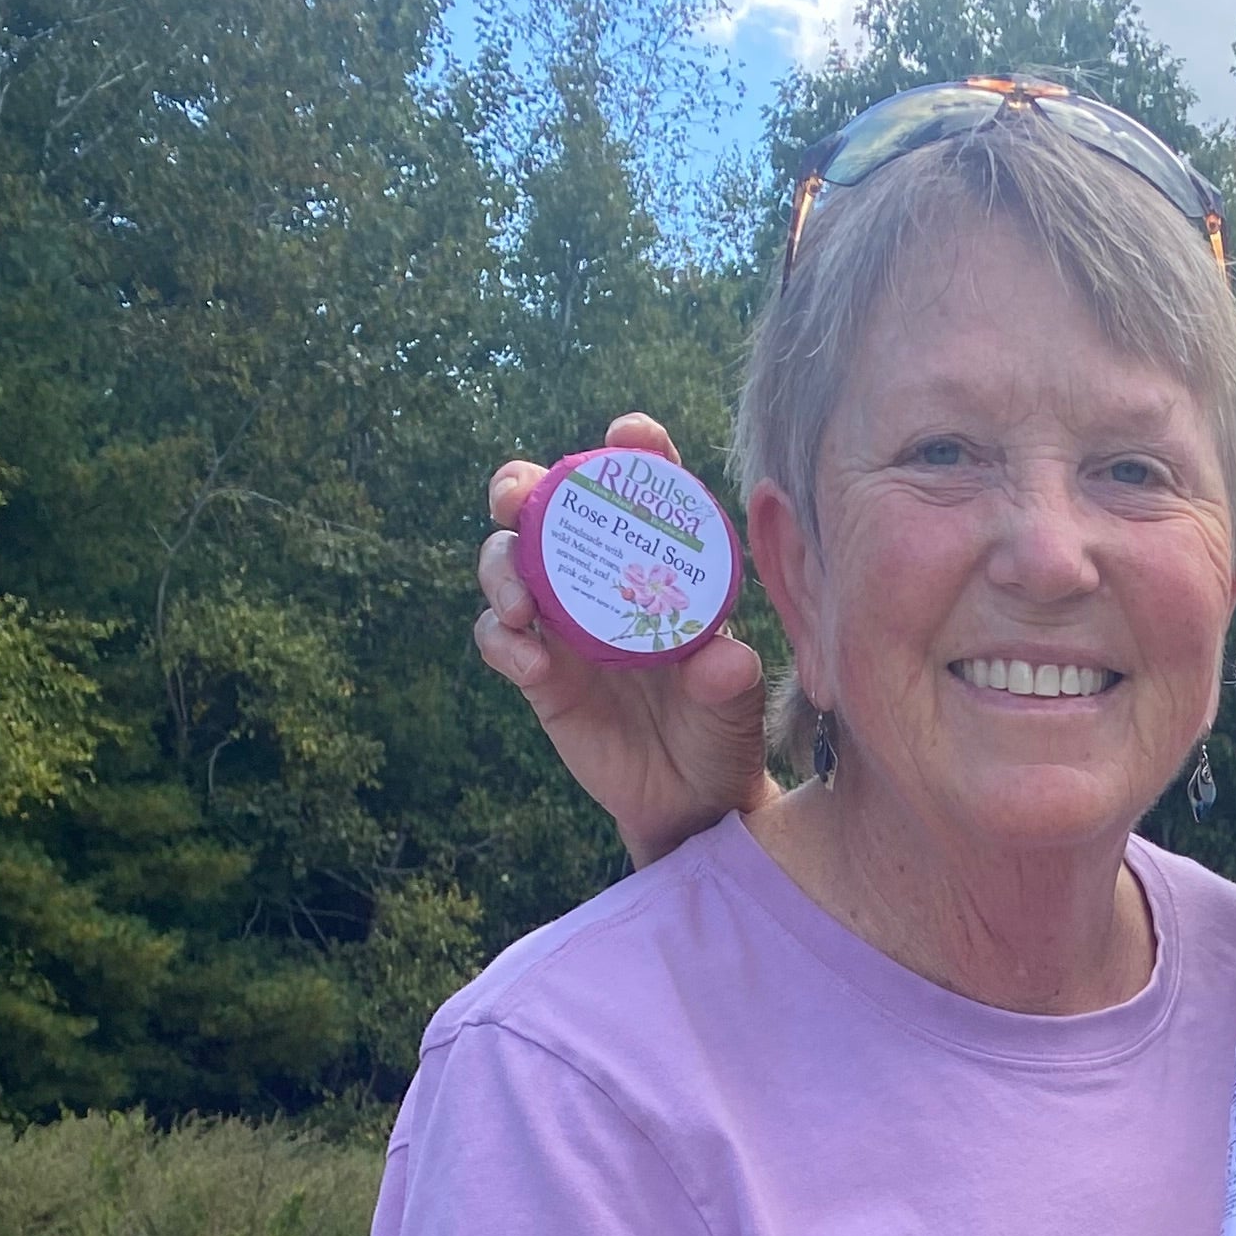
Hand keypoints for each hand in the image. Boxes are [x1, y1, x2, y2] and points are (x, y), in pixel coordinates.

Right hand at [478, 414, 773, 868]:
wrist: (692, 801)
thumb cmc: (722, 735)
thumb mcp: (737, 707)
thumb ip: (731, 682)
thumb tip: (720, 661)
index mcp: (659, 566)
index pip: (642, 491)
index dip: (633, 450)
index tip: (628, 433)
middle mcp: (602, 580)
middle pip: (547, 507)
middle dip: (521, 484)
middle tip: (517, 497)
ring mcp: (562, 621)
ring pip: (507, 561)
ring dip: (499, 566)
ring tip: (518, 604)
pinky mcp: (537, 671)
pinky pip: (498, 639)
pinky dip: (501, 640)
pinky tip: (526, 658)